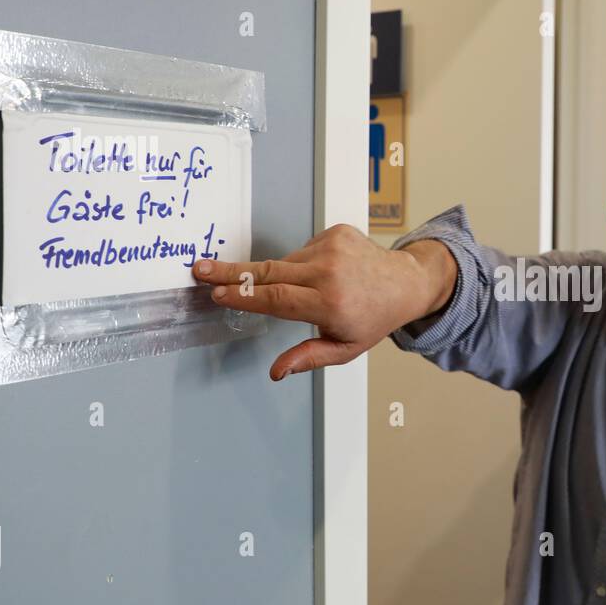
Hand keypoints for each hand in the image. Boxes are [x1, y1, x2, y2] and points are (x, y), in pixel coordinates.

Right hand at [191, 224, 444, 379]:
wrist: (405, 284)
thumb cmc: (373, 319)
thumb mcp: (344, 348)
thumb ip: (308, 358)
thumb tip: (276, 372)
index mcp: (330, 304)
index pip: (276, 299)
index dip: (243, 296)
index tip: (216, 293)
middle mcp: (329, 273)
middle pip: (268, 273)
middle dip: (230, 272)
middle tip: (200, 270)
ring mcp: (332, 248)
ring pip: (286, 264)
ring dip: (283, 277)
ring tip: (310, 291)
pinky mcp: (335, 232)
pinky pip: (303, 250)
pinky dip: (304, 263)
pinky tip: (325, 273)